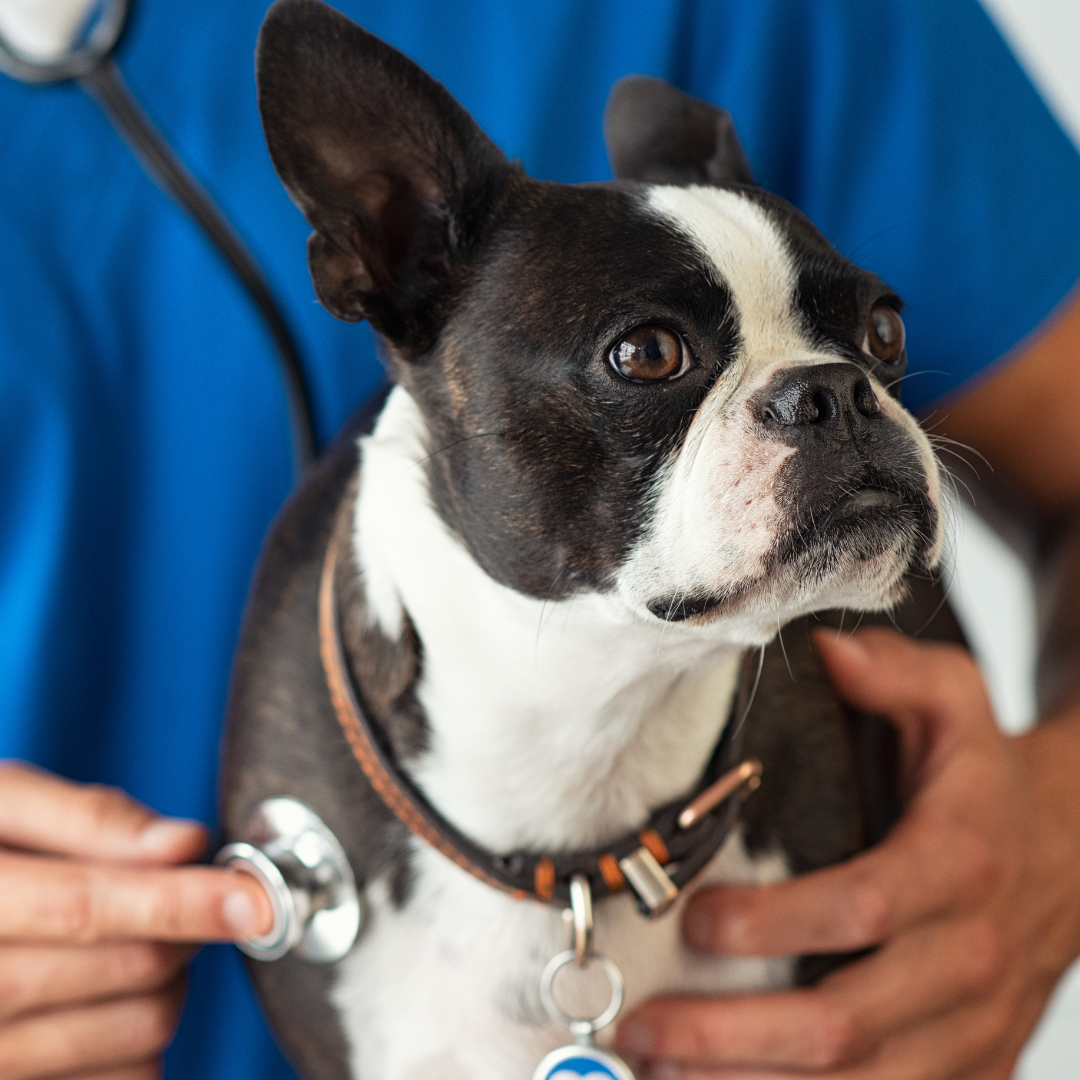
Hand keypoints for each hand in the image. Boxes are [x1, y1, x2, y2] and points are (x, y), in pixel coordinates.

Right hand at [0, 762, 271, 1079]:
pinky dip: (143, 1043)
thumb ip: (85, 818)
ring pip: (140, 1034)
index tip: (253, 898)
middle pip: (130, 969)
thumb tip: (185, 843)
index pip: (85, 909)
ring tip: (133, 945)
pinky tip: (110, 1000)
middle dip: (182, 928)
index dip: (181, 902)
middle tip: (171, 899)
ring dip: (170, 985)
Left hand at [614, 628, 1079, 1078]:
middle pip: (846, 1022)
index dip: (775, 923)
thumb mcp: (953, 700)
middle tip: (644, 1027)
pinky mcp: (971, 1066)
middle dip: (734, 1035)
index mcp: (958, 863)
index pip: (862, 907)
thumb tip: (826, 651)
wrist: (1071, 850)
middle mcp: (969, 957)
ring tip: (662, 1075)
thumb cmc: (984, 776)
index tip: (694, 919)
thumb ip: (892, 672)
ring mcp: (972, 1026)